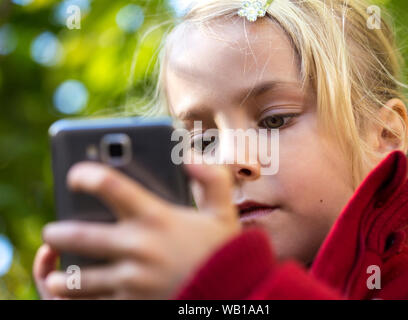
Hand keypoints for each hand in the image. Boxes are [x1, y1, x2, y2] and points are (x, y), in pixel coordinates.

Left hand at [33, 162, 240, 298]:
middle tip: (52, 232)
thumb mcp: (222, 211)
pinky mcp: (131, 304)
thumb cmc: (221, 251)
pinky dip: (74, 302)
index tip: (74, 175)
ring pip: (78, 279)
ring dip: (60, 275)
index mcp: (157, 218)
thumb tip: (189, 157)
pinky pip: (92, 305)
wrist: (231, 295)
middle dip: (58, 233)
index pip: (112, 187)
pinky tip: (69, 296)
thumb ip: (212, 178)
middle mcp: (139, 247)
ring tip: (55, 272)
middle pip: (80, 235)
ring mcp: (132, 280)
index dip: (87, 175)